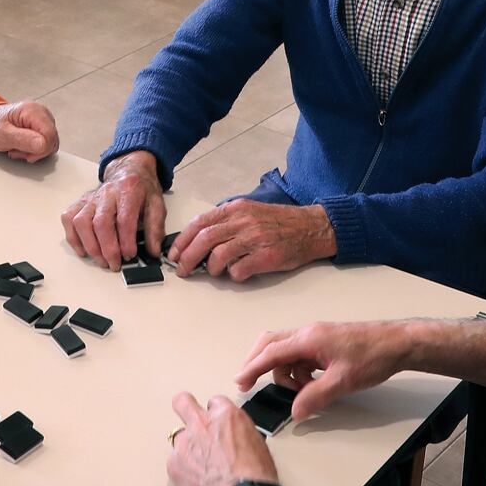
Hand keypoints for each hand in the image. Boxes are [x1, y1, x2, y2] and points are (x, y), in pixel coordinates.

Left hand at [0, 100, 57, 161]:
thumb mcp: (2, 134)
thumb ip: (22, 139)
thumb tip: (43, 145)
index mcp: (32, 110)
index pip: (50, 135)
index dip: (40, 150)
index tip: (26, 155)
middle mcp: (42, 112)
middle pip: (52, 140)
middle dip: (36, 152)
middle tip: (17, 150)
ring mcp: (45, 119)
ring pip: (51, 144)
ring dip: (35, 152)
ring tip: (18, 148)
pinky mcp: (44, 127)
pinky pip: (47, 144)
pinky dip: (36, 150)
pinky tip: (23, 147)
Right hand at [60, 149, 164, 268]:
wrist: (129, 169)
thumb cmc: (141, 189)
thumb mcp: (156, 204)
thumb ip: (155, 228)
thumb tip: (153, 251)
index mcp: (128, 191)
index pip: (124, 218)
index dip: (126, 241)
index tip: (130, 255)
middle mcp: (107, 193)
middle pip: (101, 223)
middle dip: (107, 249)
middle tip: (115, 264)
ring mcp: (91, 198)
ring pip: (81, 222)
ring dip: (90, 246)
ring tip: (101, 260)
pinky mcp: (80, 202)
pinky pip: (69, 219)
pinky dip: (74, 238)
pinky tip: (84, 250)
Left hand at [166, 391, 278, 485]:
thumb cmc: (256, 476)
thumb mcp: (257, 442)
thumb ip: (238, 431)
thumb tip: (234, 437)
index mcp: (225, 415)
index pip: (215, 402)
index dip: (216, 414)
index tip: (217, 423)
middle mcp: (202, 424)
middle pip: (183, 402)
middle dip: (185, 407)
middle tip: (190, 419)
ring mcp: (185, 443)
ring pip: (180, 439)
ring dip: (188, 448)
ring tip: (200, 466)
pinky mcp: (174, 464)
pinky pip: (175, 461)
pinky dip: (183, 469)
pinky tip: (196, 480)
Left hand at [171, 200, 335, 281]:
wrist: (312, 227)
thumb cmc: (279, 222)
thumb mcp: (250, 211)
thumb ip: (227, 222)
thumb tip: (199, 239)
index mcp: (236, 209)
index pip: (200, 222)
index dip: (182, 240)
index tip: (174, 253)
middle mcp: (244, 221)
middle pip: (204, 239)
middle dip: (187, 257)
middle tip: (182, 269)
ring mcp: (256, 238)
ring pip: (218, 255)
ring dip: (210, 268)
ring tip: (213, 271)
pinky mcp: (267, 256)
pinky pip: (239, 270)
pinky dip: (233, 276)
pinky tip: (237, 274)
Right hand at [235, 321, 410, 422]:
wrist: (397, 343)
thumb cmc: (372, 356)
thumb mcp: (343, 381)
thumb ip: (315, 396)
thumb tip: (295, 411)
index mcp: (309, 339)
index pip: (272, 352)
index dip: (252, 367)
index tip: (240, 381)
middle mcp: (308, 333)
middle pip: (271, 344)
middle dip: (259, 363)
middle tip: (251, 383)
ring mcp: (316, 336)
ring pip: (285, 350)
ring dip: (285, 371)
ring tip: (302, 390)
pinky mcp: (324, 342)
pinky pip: (300, 354)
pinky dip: (298, 369)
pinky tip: (312, 383)